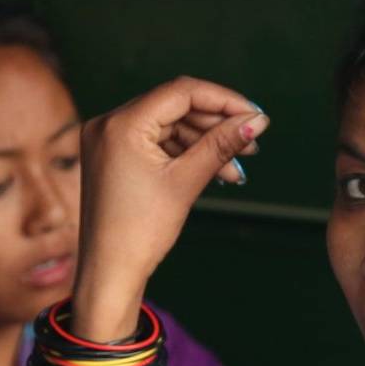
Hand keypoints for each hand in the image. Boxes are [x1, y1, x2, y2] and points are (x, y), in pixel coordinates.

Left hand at [71, 79, 269, 340]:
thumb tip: (257, 120)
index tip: (255, 116)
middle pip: (175, 107)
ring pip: (168, 127)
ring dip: (204, 143)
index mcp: (120, 124)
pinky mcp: (112, 156)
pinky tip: (213, 172)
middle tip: (251, 142)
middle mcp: (108, 123)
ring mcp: (107, 140)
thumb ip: (221, 144)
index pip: (181, 92)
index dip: (223, 100)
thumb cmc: (141, 231)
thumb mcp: (186, 182)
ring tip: (236, 169)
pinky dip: (184, 154)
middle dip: (216, 125)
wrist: (110, 273)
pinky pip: (155, 143)